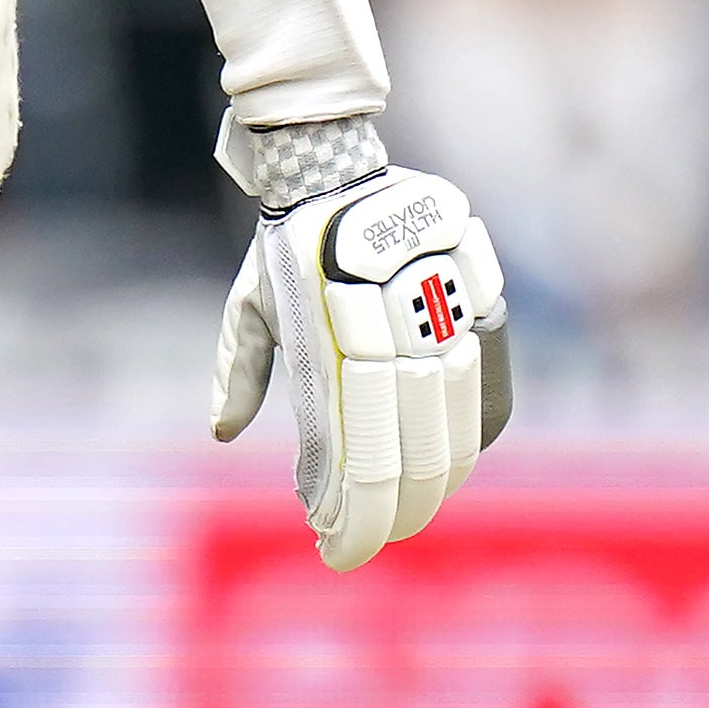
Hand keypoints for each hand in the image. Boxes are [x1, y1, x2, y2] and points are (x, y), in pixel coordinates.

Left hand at [208, 120, 507, 572]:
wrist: (336, 160)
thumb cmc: (286, 243)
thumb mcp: (249, 303)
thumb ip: (243, 367)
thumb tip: (221, 433)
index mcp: (326, 333)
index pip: (349, 449)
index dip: (351, 510)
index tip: (335, 547)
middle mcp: (388, 325)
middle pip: (406, 445)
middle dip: (392, 509)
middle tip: (371, 540)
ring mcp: (439, 308)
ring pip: (453, 420)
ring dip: (435, 478)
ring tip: (412, 512)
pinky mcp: (478, 291)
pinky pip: (486, 380)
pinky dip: (473, 430)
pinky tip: (452, 462)